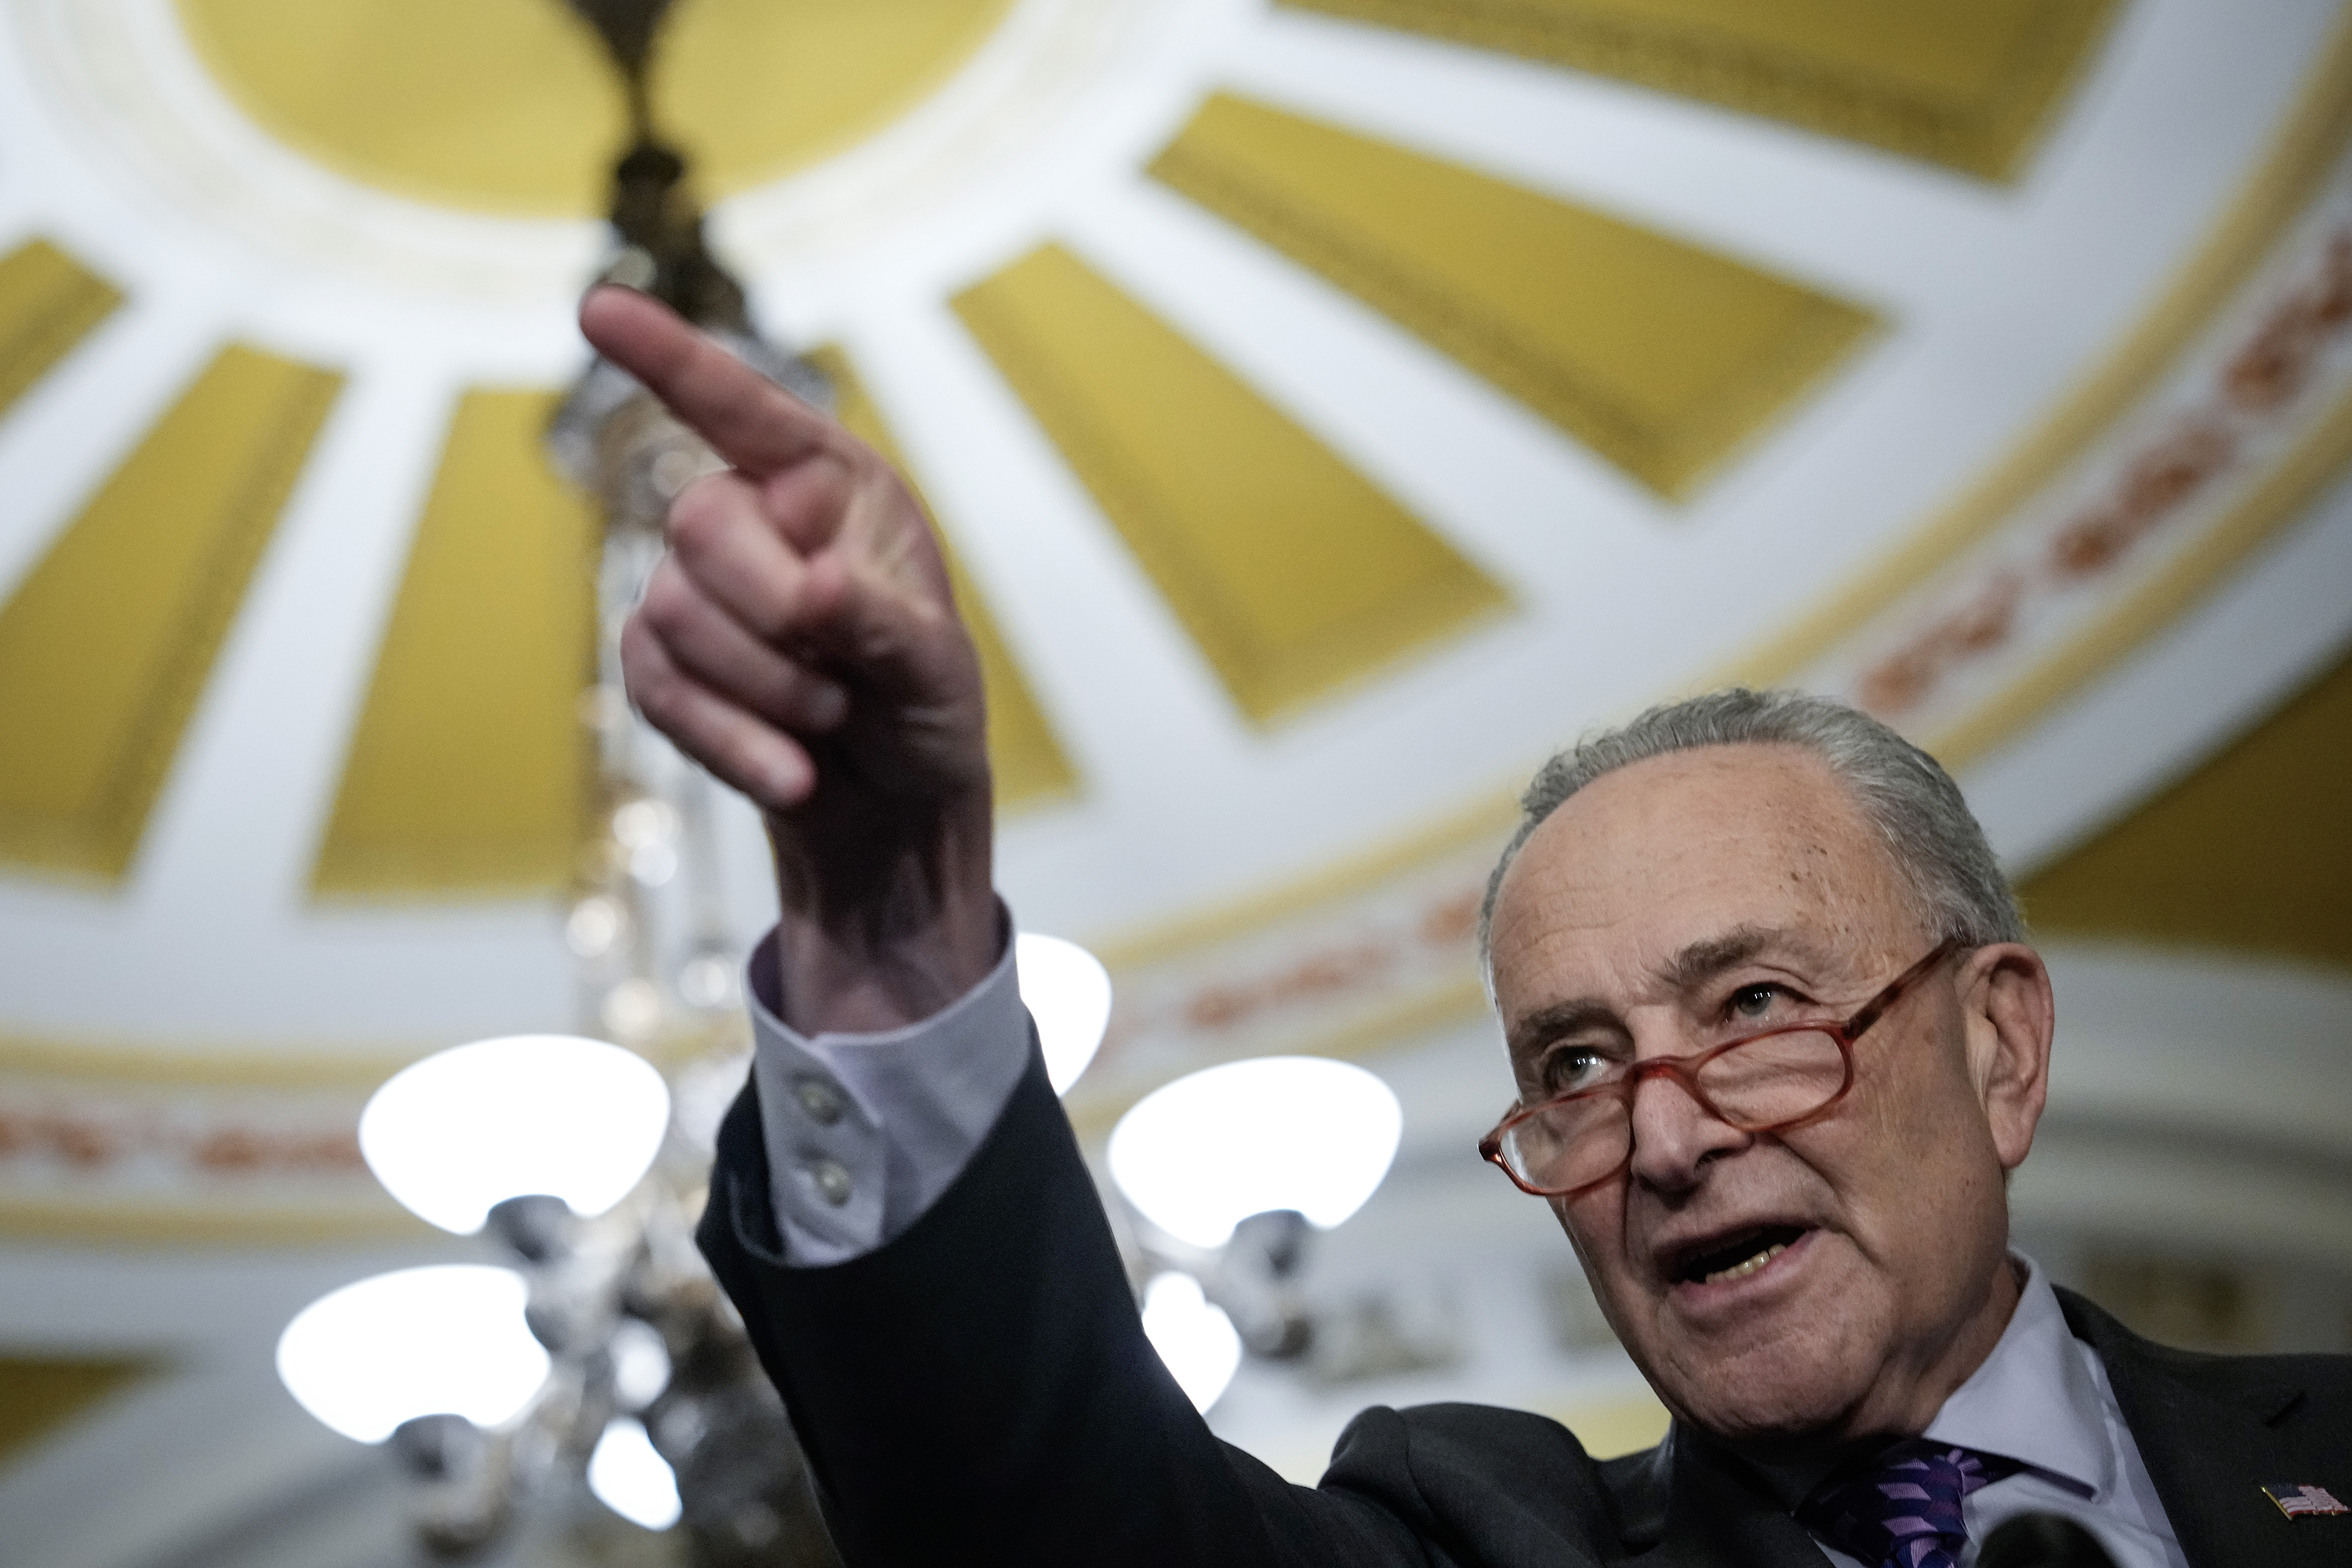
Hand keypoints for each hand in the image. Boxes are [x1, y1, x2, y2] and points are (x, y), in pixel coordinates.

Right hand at [579, 287, 997, 1033]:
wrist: (888, 814)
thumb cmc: (925, 714)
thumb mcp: (935, 671)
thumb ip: (884, 625)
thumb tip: (815, 591)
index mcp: (832, 487)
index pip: (742, 407)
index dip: (668, 356)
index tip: (597, 307)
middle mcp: (756, 520)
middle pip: (699, 524)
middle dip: (770, 617)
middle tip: (842, 677)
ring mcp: (696, 590)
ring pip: (672, 614)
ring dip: (762, 691)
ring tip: (830, 718)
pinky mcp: (661, 663)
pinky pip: (652, 686)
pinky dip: (727, 741)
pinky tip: (789, 773)